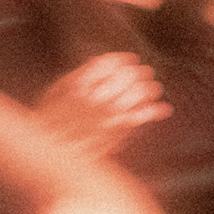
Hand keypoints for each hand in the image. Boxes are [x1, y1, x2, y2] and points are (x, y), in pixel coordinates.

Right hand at [34, 53, 170, 157]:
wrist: (50, 154)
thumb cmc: (49, 120)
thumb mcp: (57, 91)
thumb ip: (79, 74)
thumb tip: (97, 60)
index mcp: (81, 82)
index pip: (111, 62)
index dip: (122, 59)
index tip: (129, 60)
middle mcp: (97, 94)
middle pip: (130, 73)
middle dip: (138, 72)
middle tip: (144, 73)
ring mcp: (110, 111)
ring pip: (142, 90)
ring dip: (150, 88)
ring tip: (153, 88)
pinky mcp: (119, 127)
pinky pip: (145, 114)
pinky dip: (157, 110)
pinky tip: (164, 109)